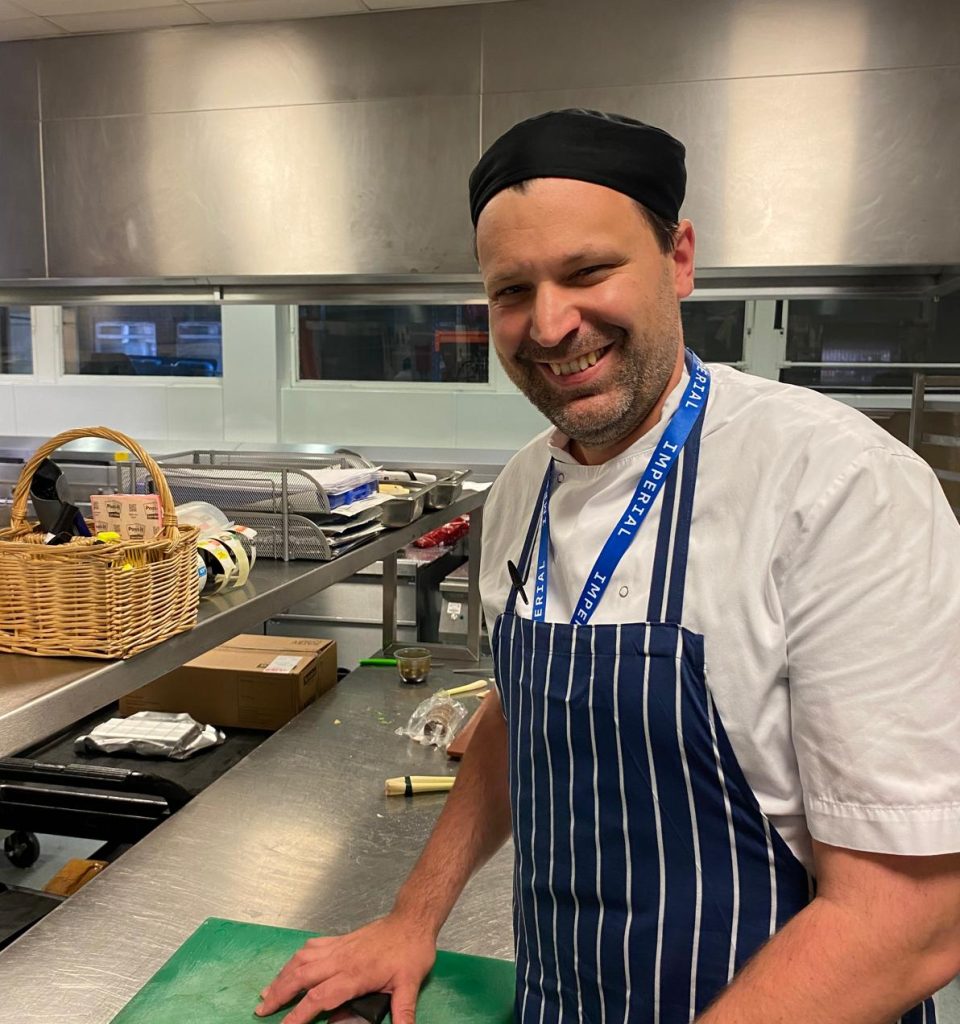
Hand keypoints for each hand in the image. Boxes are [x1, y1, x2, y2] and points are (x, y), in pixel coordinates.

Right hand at [255, 913, 436, 1023]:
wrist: (411, 920)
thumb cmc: (411, 951)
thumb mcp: (410, 984)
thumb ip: (403, 1013)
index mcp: (355, 974)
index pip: (319, 997)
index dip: (299, 1014)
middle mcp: (341, 959)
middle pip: (302, 976)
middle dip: (279, 993)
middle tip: (261, 1009)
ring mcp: (339, 947)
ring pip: (302, 959)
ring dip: (282, 975)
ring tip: (267, 991)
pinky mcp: (340, 939)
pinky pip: (312, 946)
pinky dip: (296, 958)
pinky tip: (291, 966)